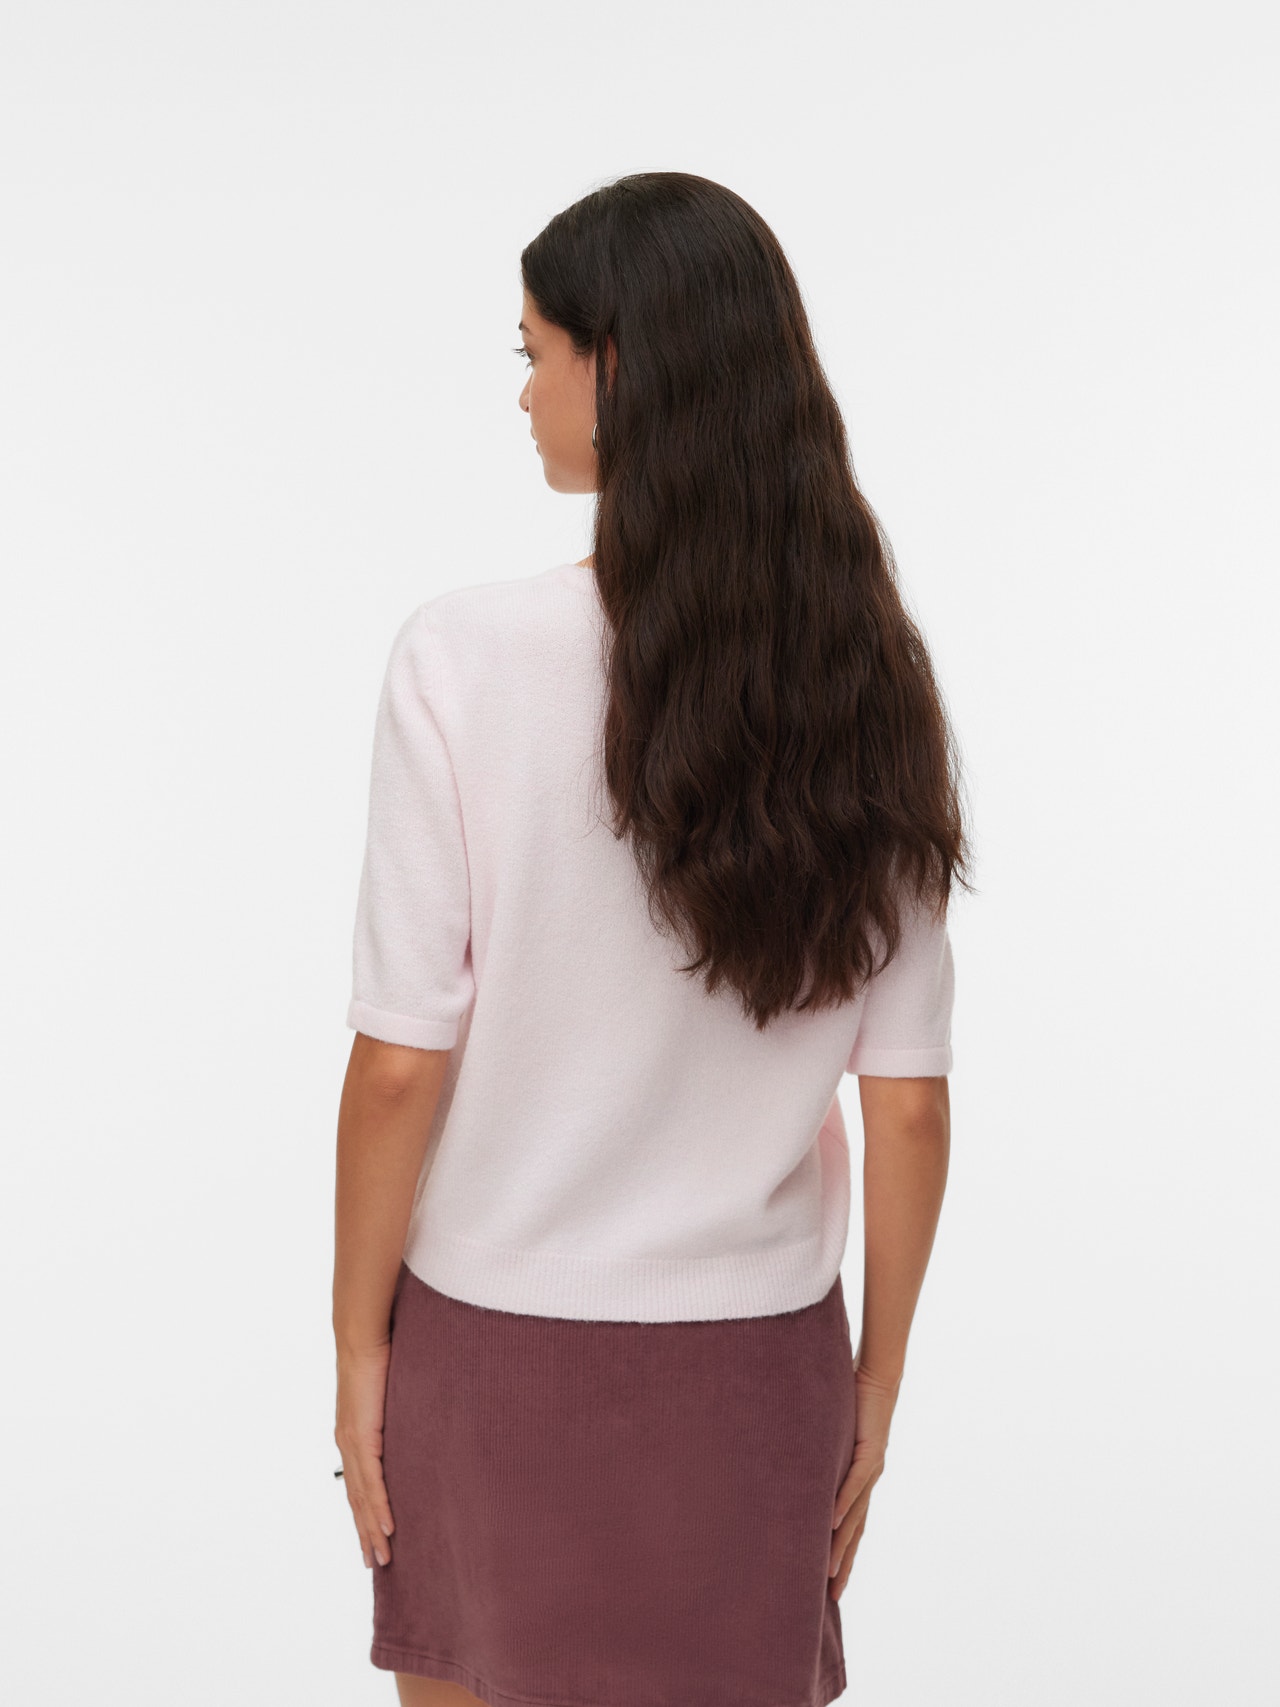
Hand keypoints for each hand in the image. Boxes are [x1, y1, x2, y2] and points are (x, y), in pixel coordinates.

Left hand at [335, 1344, 395, 1569]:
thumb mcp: (392, 1391)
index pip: (358, 1484)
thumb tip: (420, 1415)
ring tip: (382, 1557)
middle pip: (356, 1500)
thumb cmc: (379, 1354)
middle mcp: (347, 1444)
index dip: (365, 1513)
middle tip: (376, 1563)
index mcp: (353, 1434)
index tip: (373, 1537)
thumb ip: (398, 1410)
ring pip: (362, 1498)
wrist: (363, 1335)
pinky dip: (379, 1508)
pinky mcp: (362, 1438)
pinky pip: (371, 1482)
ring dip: (372, 1530)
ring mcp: (352, 1443)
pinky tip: (387, 1529)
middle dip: (366, 1533)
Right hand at [828, 1363, 899, 1599]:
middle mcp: (868, 1482)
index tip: (831, 1582)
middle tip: (832, 1597)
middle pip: (856, 1531)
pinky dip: (843, 1504)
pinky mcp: (871, 1452)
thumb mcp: (830, 1434)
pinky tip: (832, 1523)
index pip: (851, 1525)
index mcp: (860, 1480)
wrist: (878, 1378)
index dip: (843, 1553)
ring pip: (855, 1515)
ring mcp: (871, 1470)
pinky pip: (854, 1483)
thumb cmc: (854, 1402)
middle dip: (844, 1563)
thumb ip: (815, 1449)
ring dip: (841, 1544)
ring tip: (828, 1571)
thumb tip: (790, 1455)